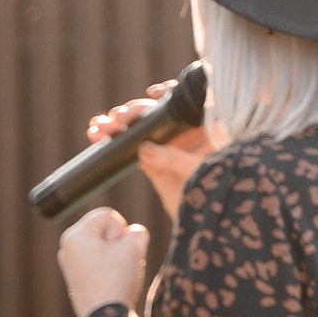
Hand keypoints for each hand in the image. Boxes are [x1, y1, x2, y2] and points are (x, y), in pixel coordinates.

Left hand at [57, 205, 150, 316]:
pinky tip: (111, 282)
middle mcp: (66, 247)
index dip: (121, 229)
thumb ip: (137, 232)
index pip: (107, 215)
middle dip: (118, 242)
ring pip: (103, 247)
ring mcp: (69, 264)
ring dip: (116, 256)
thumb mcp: (134, 247)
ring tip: (115, 274)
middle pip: (104, 231)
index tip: (118, 249)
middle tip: (118, 263)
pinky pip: (99, 263)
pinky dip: (109, 268)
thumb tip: (131, 234)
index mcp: (74, 235)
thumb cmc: (116, 279)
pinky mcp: (76, 278)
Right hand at [85, 85, 214, 223]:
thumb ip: (175, 159)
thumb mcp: (201, 172)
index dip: (168, 94)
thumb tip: (143, 149)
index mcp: (206, 127)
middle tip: (118, 118)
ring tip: (100, 127)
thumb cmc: (220, 192)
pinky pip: (131, 148)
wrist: (213, 222)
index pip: (186, 102)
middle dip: (135, 113)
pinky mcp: (154, 164)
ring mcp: (169, 147)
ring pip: (140, 129)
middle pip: (157, 114)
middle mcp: (186, 133)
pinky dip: (114, 141)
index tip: (153, 94)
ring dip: (118, 125)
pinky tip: (97, 134)